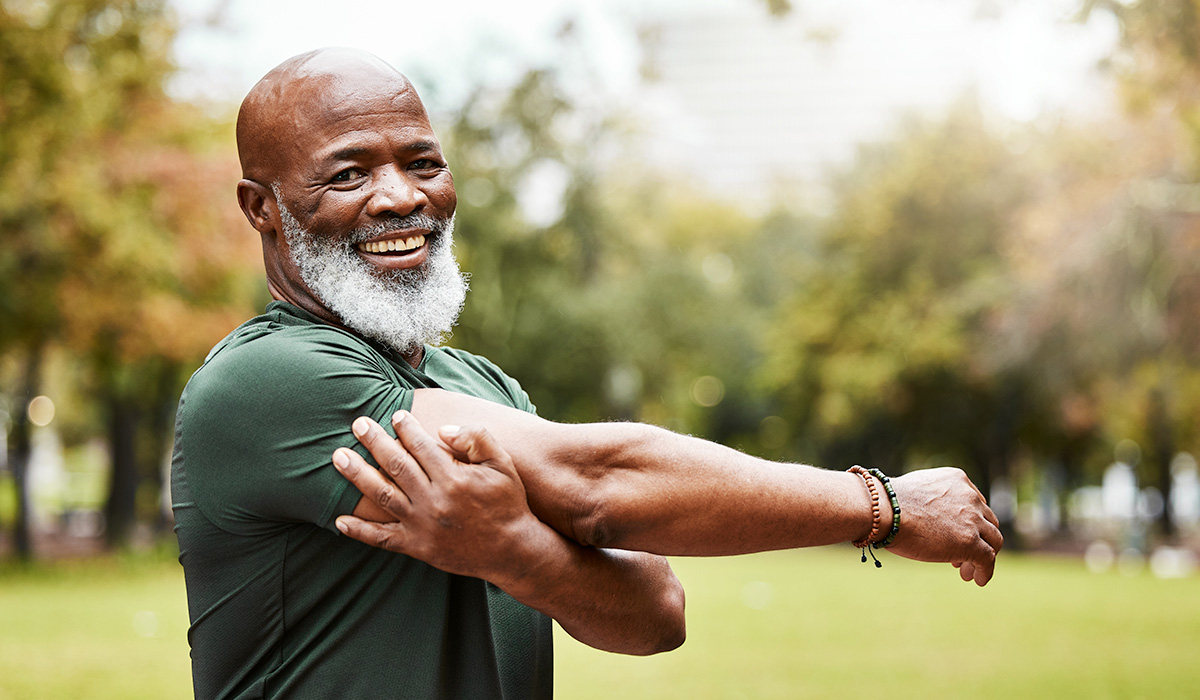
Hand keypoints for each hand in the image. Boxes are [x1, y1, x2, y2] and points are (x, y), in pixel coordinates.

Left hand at [332, 411, 543, 586]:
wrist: (512, 550)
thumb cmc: (507, 503)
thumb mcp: (502, 464)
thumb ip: (476, 439)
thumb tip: (442, 429)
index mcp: (453, 479)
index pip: (421, 446)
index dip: (406, 428)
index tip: (395, 415)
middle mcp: (433, 501)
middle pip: (395, 465)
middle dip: (374, 442)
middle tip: (358, 424)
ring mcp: (422, 526)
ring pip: (382, 496)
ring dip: (357, 475)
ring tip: (339, 457)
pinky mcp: (417, 547)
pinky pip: (382, 539)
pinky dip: (359, 531)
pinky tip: (340, 520)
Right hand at [884, 467, 1002, 585]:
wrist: (884, 510)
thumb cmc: (888, 503)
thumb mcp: (917, 492)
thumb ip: (932, 501)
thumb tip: (927, 518)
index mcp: (957, 480)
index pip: (976, 504)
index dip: (970, 523)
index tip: (959, 535)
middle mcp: (970, 497)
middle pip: (987, 522)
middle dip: (978, 539)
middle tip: (962, 556)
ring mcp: (972, 519)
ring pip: (992, 541)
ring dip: (982, 557)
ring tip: (966, 572)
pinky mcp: (970, 542)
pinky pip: (987, 559)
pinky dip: (985, 571)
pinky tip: (977, 580)